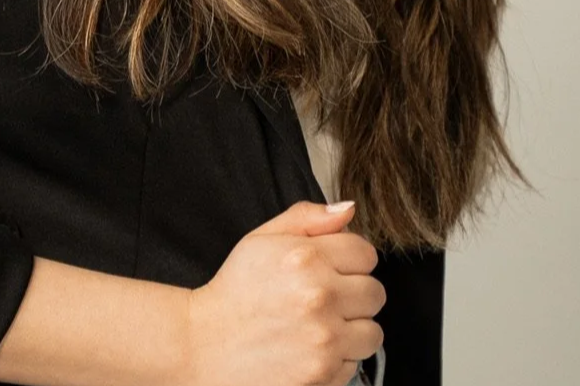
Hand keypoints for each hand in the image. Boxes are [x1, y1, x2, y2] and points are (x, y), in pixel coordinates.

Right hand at [183, 200, 384, 385]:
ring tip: (320, 326)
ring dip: (352, 330)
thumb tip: (348, 210)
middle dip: (354, 294)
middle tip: (325, 299)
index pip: (366, 253)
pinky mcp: (322, 374)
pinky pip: (355, 364)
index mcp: (306, 257)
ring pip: (372, 333)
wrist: (204, 344)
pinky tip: (310, 349)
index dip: (349, 260)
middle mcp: (320, 297)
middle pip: (375, 293)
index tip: (332, 269)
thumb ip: (307, 217)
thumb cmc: (234, 291)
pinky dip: (337, 359)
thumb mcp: (261, 239)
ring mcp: (324, 340)